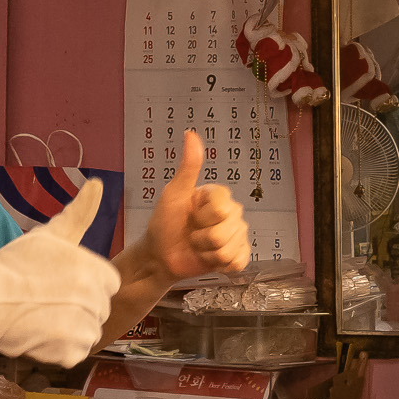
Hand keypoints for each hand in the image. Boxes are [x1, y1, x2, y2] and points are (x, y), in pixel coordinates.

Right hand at [0, 180, 121, 365]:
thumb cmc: (15, 263)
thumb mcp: (51, 234)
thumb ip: (80, 212)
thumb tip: (99, 183)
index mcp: (96, 271)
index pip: (108, 284)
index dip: (86, 285)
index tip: (61, 284)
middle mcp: (96, 299)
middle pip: (99, 309)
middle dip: (79, 308)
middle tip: (47, 302)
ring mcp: (84, 328)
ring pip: (90, 332)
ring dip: (71, 330)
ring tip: (43, 318)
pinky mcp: (71, 352)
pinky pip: (76, 353)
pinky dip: (61, 350)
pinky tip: (41, 336)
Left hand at [145, 129, 249, 278]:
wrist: (160, 256)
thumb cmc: (164, 223)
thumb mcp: (174, 194)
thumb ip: (189, 167)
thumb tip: (190, 133)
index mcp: (219, 197)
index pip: (222, 207)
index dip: (202, 216)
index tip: (190, 215)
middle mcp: (232, 214)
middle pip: (227, 230)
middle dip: (203, 238)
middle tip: (191, 235)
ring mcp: (237, 236)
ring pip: (230, 249)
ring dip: (207, 253)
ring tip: (197, 248)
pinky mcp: (237, 257)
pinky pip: (238, 262)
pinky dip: (219, 265)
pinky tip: (209, 260)